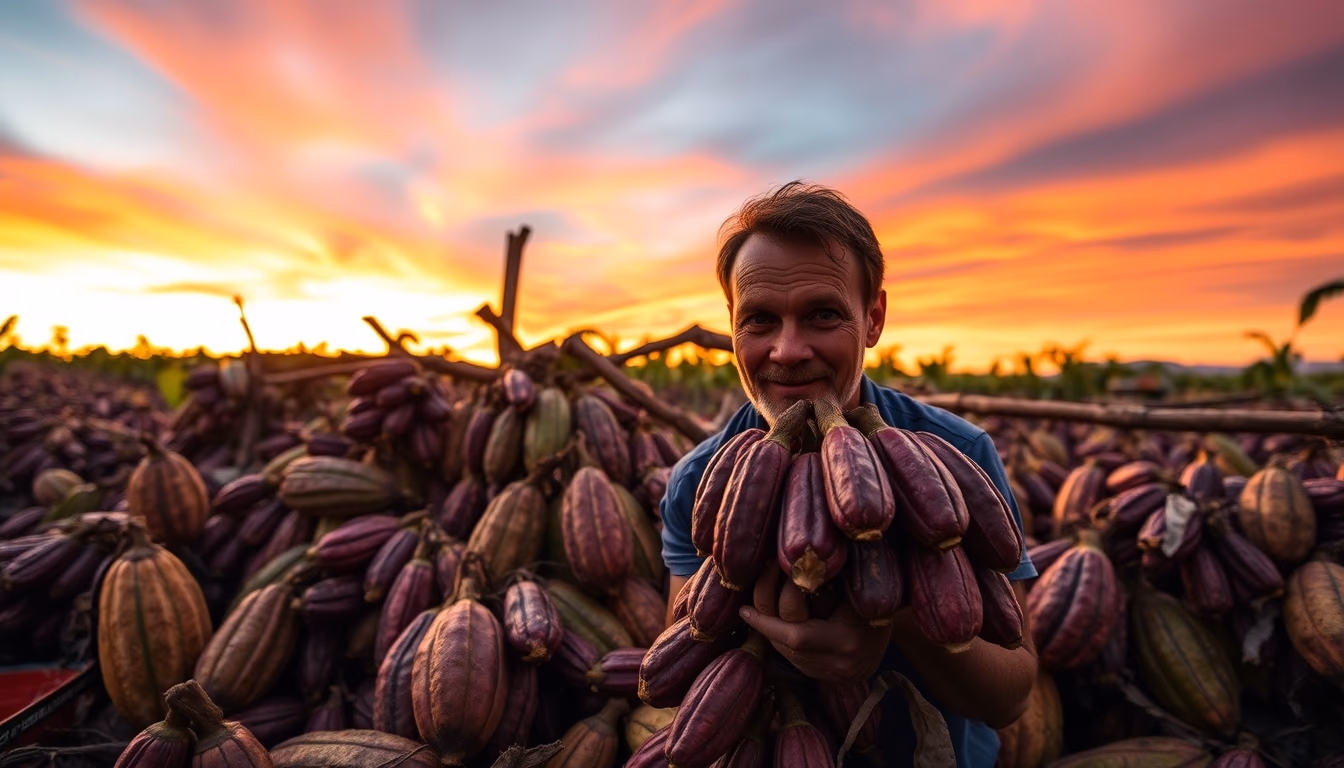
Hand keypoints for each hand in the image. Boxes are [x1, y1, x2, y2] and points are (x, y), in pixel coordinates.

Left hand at [739, 567, 892, 683]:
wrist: (896, 629)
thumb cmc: (876, 598)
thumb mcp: (855, 586)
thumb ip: (826, 580)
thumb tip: (788, 560)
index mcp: (846, 641)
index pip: (795, 634)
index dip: (765, 619)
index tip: (743, 606)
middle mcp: (838, 664)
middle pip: (786, 643)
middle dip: (764, 618)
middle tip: (750, 596)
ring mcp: (832, 675)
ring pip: (786, 653)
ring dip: (769, 629)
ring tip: (757, 604)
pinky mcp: (826, 677)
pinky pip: (793, 658)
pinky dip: (780, 638)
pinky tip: (772, 620)